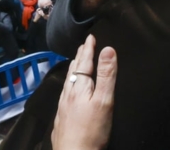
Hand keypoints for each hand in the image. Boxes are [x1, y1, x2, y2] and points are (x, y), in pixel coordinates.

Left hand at [51, 35, 116, 149]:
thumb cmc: (92, 131)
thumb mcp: (104, 101)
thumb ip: (106, 75)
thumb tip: (108, 50)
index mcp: (79, 88)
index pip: (84, 62)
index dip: (88, 49)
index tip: (90, 37)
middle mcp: (68, 95)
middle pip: (74, 71)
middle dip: (80, 56)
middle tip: (83, 46)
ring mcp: (63, 107)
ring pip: (68, 83)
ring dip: (73, 70)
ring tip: (76, 63)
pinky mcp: (62, 119)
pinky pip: (65, 94)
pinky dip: (69, 85)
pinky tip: (69, 92)